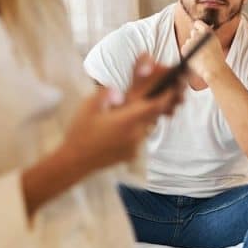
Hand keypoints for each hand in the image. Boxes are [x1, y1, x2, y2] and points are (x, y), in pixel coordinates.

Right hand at [59, 59, 179, 173]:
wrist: (74, 162)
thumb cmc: (80, 132)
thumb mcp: (89, 106)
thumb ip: (106, 94)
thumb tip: (119, 91)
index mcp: (128, 120)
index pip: (155, 106)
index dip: (167, 95)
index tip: (173, 86)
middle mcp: (136, 134)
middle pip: (153, 116)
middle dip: (157, 104)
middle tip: (154, 93)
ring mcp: (134, 146)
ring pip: (146, 127)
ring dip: (144, 117)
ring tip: (132, 110)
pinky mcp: (130, 154)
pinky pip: (139, 138)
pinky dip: (136, 129)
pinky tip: (121, 127)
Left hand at [182, 20, 224, 81]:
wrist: (213, 69)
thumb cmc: (216, 59)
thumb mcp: (215, 42)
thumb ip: (206, 36)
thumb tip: (197, 33)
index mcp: (207, 31)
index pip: (197, 23)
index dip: (198, 27)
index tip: (198, 32)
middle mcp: (198, 34)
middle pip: (193, 32)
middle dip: (195, 38)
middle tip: (202, 47)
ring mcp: (190, 42)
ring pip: (189, 41)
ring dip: (192, 46)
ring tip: (200, 55)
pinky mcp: (185, 49)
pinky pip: (184, 49)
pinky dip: (188, 53)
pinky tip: (195, 58)